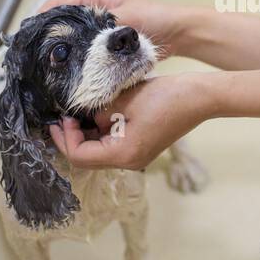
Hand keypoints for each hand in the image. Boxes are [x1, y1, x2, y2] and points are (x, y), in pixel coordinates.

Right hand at [38, 0, 183, 58]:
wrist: (179, 33)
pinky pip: (85, 53)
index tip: (29, 39)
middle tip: (35, 60)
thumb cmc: (154, 19)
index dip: (40, 21)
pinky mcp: (106, 46)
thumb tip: (81, 45)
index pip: (55, 6)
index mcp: (92, 1)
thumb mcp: (125, 20)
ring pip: (71, 41)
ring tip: (47, 69)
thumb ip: (103, 31)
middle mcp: (91, 13)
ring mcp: (98, 31)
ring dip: (61, 52)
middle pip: (59, 25)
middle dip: (47, 41)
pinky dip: (77, 61)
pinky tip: (69, 75)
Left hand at [47, 73, 214, 169]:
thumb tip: (83, 117)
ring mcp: (136, 156)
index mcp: (123, 155)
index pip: (79, 156)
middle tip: (63, 114)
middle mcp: (129, 162)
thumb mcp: (123, 100)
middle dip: (72, 137)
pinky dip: (101, 132)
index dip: (64, 138)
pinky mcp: (142, 147)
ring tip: (79, 111)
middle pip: (88, 158)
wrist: (199, 97)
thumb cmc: (164, 97)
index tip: (61, 117)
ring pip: (100, 151)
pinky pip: (113, 144)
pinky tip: (98, 113)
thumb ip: (97, 112)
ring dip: (86, 134)